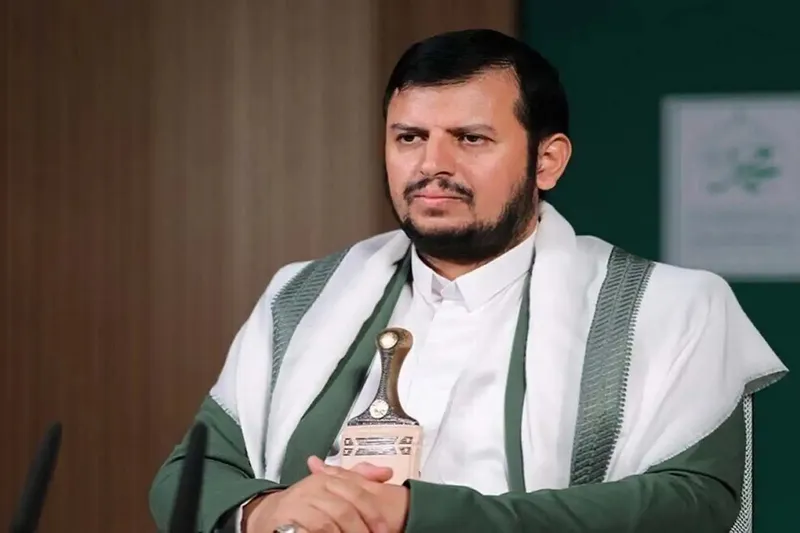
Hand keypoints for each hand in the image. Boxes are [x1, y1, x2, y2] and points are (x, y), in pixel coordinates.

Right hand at [243, 459, 392, 532]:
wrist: (266, 514)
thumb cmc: (306, 503)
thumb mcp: (331, 487)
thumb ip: (358, 479)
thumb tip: (387, 473)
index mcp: (327, 479)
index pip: (357, 494)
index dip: (373, 514)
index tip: (384, 531)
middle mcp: (312, 488)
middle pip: (344, 510)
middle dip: (360, 530)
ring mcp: (297, 505)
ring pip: (327, 524)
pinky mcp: (284, 520)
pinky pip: (308, 531)